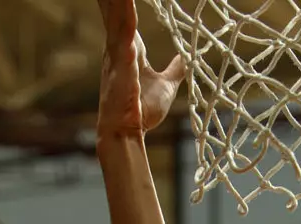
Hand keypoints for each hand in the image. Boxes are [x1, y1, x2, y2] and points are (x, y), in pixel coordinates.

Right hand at [96, 0, 184, 139]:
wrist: (128, 133)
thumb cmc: (141, 111)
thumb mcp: (166, 85)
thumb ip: (176, 68)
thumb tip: (188, 57)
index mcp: (127, 46)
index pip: (123, 11)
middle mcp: (118, 44)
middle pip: (113, 4)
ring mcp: (117, 50)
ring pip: (117, 10)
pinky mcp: (122, 58)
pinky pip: (124, 26)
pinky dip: (124, 9)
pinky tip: (126, 0)